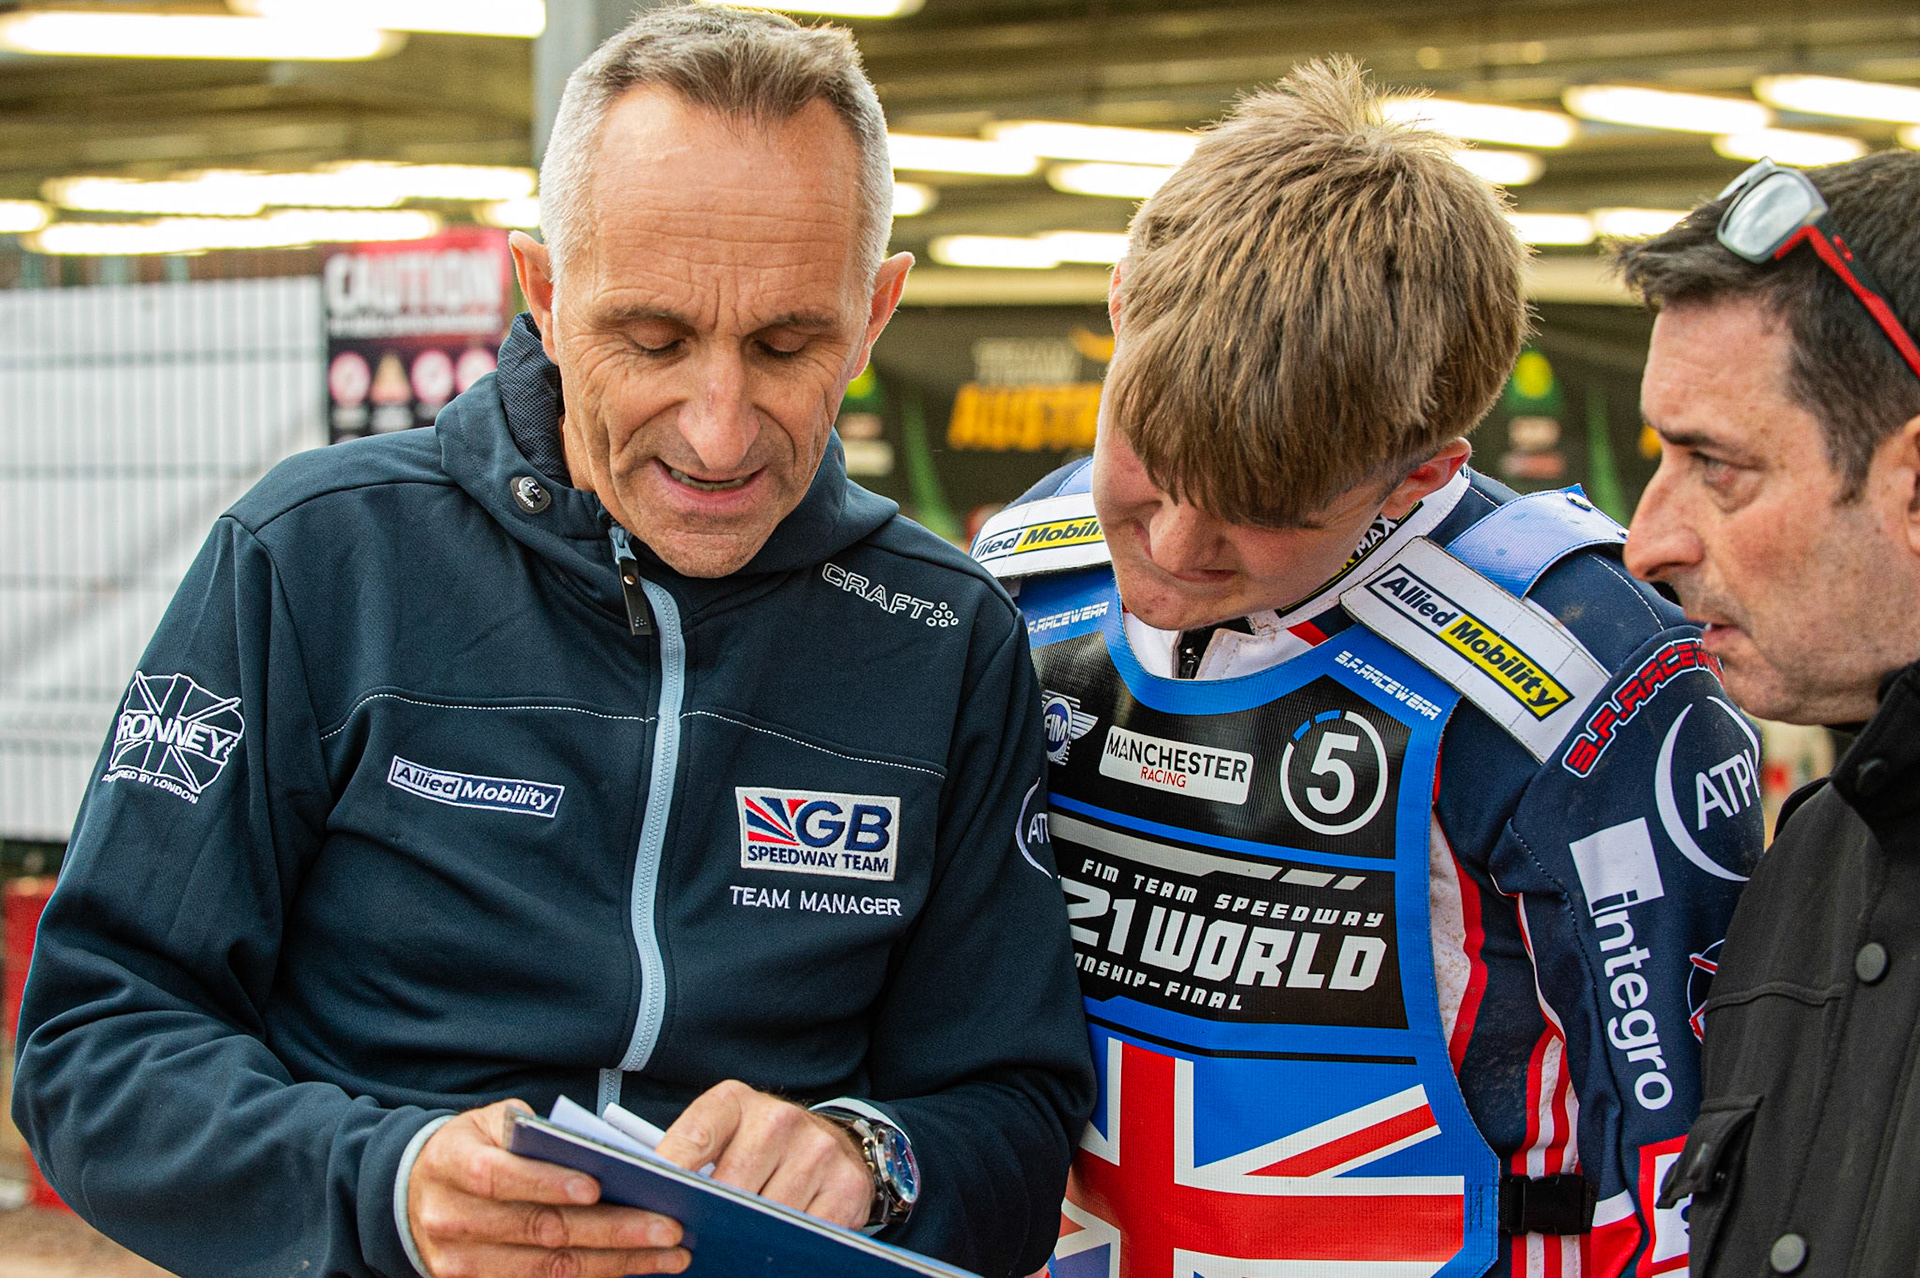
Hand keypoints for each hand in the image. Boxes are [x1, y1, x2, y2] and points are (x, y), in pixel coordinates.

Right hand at [407, 1099, 688, 1277]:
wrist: (415, 1194)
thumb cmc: (470, 1148)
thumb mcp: (489, 1122)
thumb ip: (532, 1131)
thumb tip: (596, 1151)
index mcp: (452, 1164)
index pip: (499, 1178)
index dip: (548, 1182)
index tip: (599, 1186)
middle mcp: (452, 1219)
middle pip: (538, 1230)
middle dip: (611, 1230)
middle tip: (669, 1226)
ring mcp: (462, 1263)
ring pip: (548, 1268)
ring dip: (616, 1262)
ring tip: (668, 1252)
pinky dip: (595, 1277)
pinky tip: (636, 1268)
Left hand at [653, 1080, 872, 1227]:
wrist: (829, 1142)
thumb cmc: (758, 1145)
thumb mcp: (722, 1136)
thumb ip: (690, 1159)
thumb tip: (649, 1204)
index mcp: (735, 1102)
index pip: (696, 1135)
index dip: (672, 1170)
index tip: (652, 1200)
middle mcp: (780, 1119)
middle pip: (732, 1186)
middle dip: (711, 1219)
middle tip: (693, 1239)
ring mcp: (818, 1150)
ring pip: (770, 1214)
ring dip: (750, 1237)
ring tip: (735, 1245)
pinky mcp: (846, 1184)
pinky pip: (807, 1231)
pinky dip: (788, 1246)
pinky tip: (775, 1245)